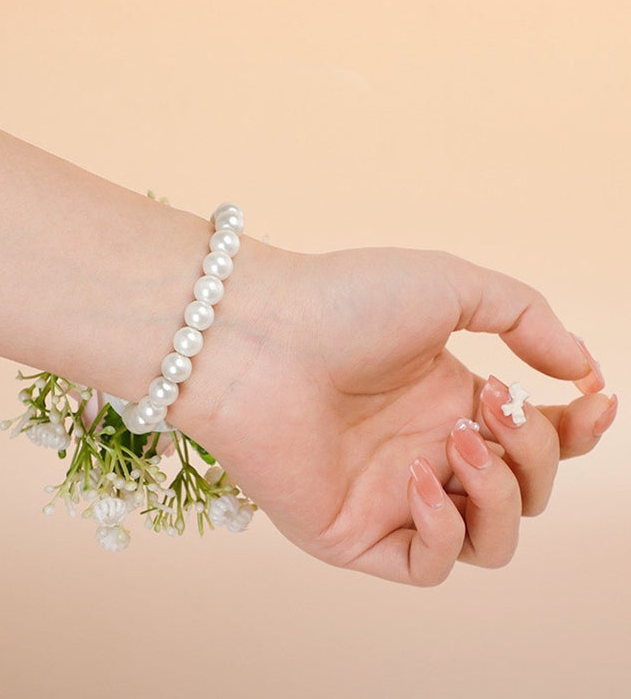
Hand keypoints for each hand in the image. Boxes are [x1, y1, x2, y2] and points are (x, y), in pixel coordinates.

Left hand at [186, 245, 616, 585]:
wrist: (257, 334)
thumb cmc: (346, 301)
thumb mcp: (453, 288)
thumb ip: (527, 318)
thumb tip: (584, 370)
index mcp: (447, 401)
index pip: (537, 440)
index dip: (576, 431)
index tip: (596, 400)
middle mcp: (424, 451)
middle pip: (524, 490)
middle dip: (532, 450)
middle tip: (488, 400)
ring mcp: (390, 496)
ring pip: (490, 539)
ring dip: (500, 493)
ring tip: (459, 438)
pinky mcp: (352, 534)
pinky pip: (427, 565)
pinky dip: (443, 529)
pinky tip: (418, 478)